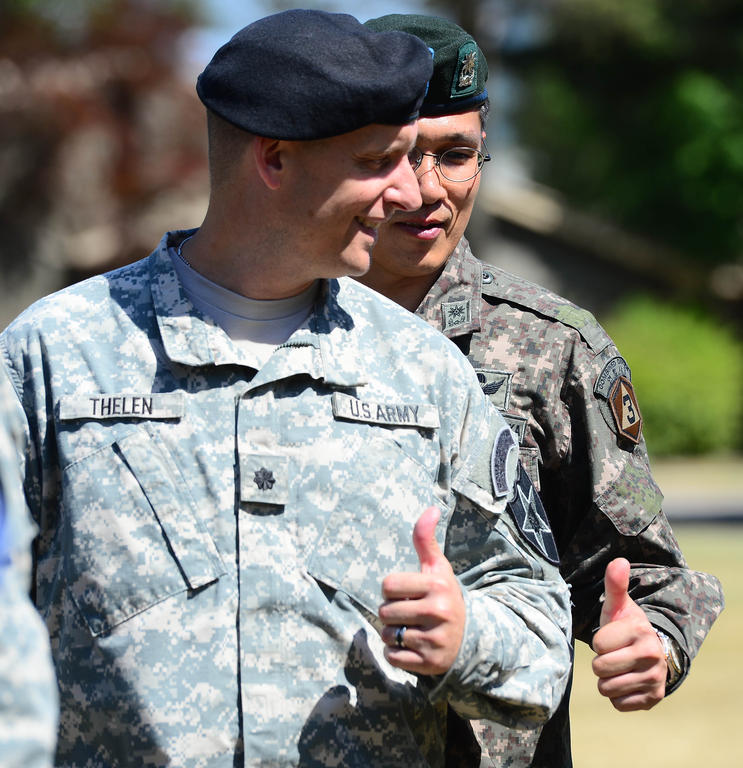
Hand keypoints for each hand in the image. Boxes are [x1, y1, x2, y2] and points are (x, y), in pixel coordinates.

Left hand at [379, 506, 464, 674]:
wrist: (471, 638)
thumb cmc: (444, 596)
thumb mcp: (437, 568)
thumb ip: (426, 539)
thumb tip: (431, 507)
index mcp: (437, 585)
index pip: (388, 584)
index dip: (393, 589)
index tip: (408, 593)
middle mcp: (439, 612)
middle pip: (385, 611)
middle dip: (392, 612)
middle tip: (410, 613)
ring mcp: (435, 640)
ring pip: (388, 635)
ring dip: (393, 634)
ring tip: (412, 629)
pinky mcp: (430, 664)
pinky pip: (393, 657)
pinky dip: (396, 654)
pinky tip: (413, 647)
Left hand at [591, 558, 666, 710]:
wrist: (651, 650)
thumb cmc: (625, 626)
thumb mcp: (618, 605)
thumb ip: (615, 584)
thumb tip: (619, 561)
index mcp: (640, 631)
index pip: (598, 644)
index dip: (599, 641)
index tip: (611, 637)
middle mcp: (652, 656)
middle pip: (600, 668)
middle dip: (600, 662)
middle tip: (613, 654)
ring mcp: (654, 679)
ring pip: (607, 688)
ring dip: (607, 680)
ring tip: (618, 667)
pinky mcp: (654, 698)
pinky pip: (618, 704)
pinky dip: (618, 695)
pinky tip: (626, 681)